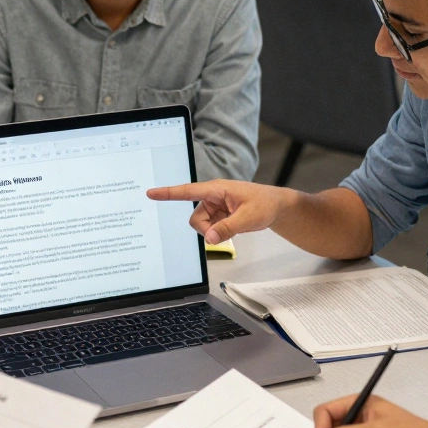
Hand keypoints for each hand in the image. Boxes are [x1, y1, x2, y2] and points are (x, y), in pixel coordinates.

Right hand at [147, 180, 298, 245]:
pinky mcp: (218, 215)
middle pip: (195, 219)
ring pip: (202, 226)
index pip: (187, 191)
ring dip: (215, 231)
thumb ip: (227, 228)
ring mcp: (214, 206)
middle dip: (207, 229)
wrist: (277, 207)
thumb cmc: (265, 204)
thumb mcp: (248, 218)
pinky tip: (234, 226)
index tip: (151, 193)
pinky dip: (219, 232)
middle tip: (228, 229)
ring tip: (235, 225)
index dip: (168, 193)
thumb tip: (209, 239)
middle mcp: (212, 196)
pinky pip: (210, 228)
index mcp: (216, 189)